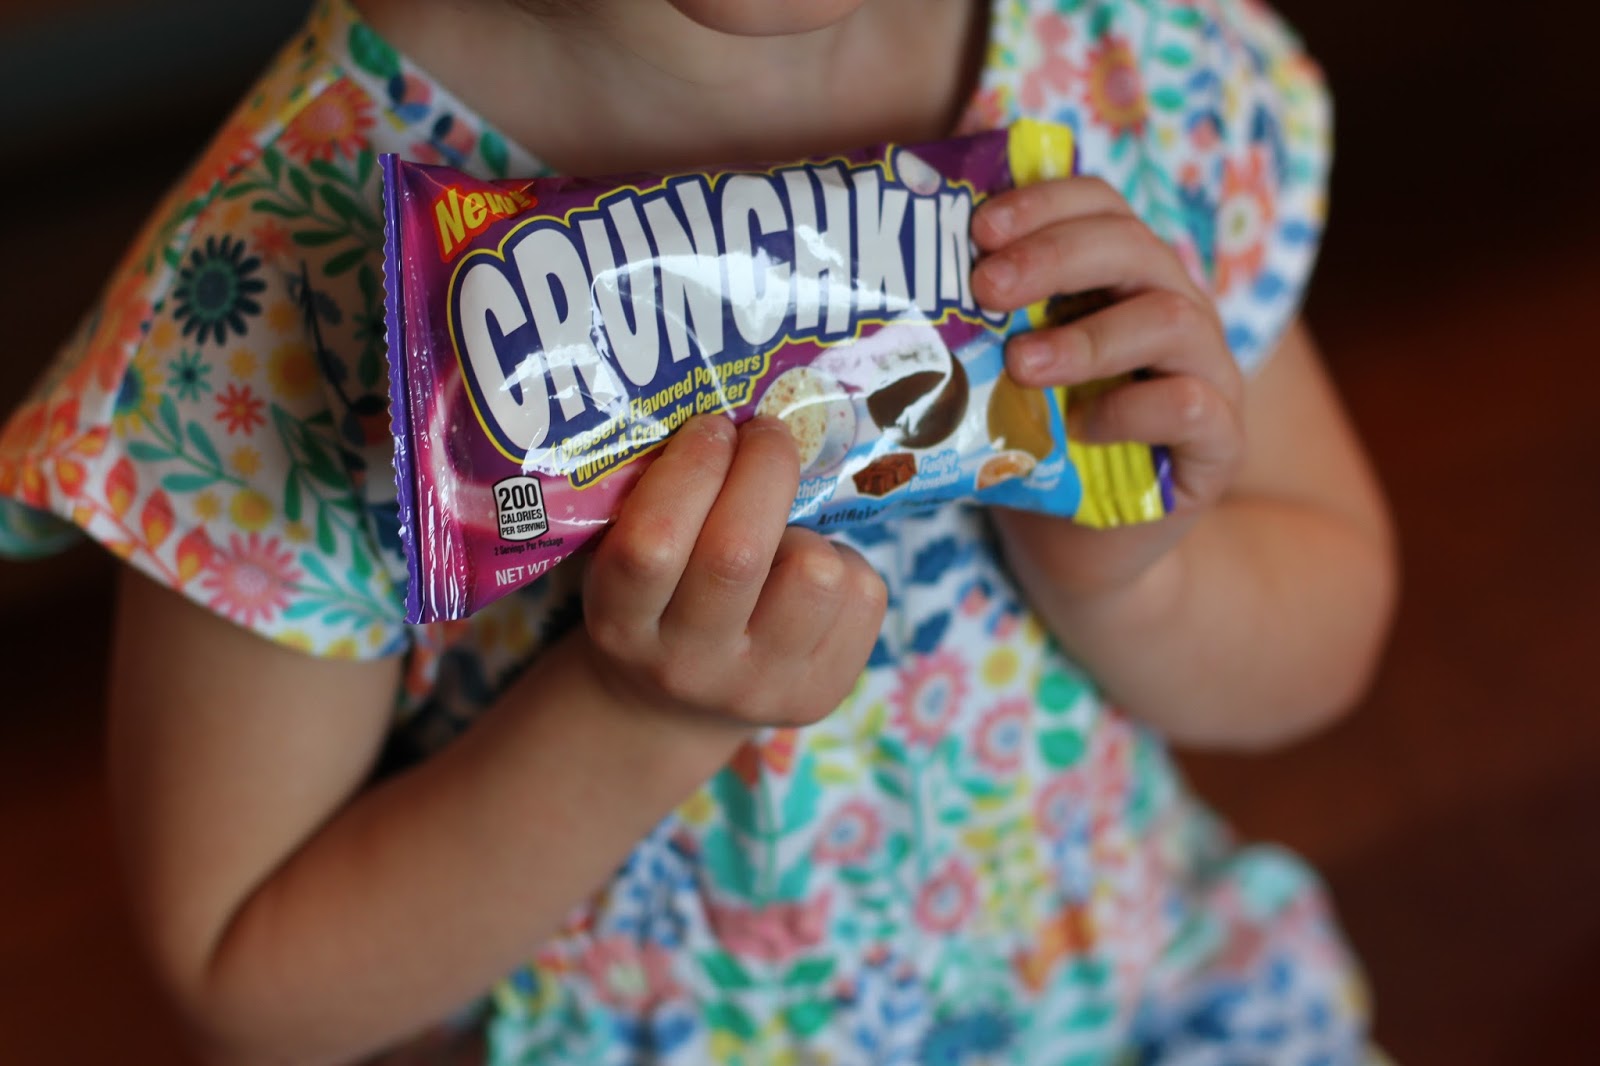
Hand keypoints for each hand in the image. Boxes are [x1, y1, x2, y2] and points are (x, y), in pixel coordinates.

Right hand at [581, 414, 886, 728]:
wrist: (680, 704)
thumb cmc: (657, 599)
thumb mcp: (628, 561)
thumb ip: (661, 503)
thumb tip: (734, 410)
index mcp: (623, 625)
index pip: (651, 545)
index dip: (691, 469)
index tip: (712, 427)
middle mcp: (687, 664)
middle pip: (738, 552)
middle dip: (763, 468)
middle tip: (765, 435)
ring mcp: (759, 687)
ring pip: (815, 573)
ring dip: (808, 530)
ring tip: (785, 532)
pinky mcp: (821, 693)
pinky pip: (863, 595)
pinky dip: (845, 564)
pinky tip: (809, 576)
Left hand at [971, 176, 1244, 602]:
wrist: (1074, 546)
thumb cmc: (1032, 443)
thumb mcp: (997, 369)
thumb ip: (978, 317)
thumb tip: (896, 272)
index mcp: (1122, 275)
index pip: (1099, 204)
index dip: (1044, 202)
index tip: (979, 228)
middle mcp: (1174, 307)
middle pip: (1132, 247)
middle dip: (1054, 258)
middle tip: (987, 288)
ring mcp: (1207, 370)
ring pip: (1170, 320)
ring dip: (1088, 338)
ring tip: (1021, 364)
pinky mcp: (1219, 441)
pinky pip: (1192, 406)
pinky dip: (1134, 410)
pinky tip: (1083, 427)